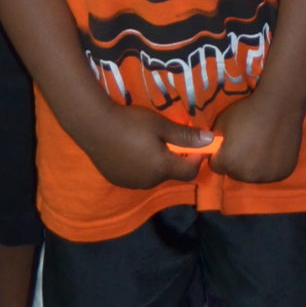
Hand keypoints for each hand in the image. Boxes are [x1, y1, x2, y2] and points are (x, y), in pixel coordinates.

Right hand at [80, 103, 214, 190]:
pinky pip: (137, 175)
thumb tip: (210, 140)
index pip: (190, 173)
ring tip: (146, 140)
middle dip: (174, 157)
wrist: (95, 126)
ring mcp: (131, 183)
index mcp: (162, 168)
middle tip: (167, 136)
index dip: (196, 159)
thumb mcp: (161, 125)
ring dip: (156, 162)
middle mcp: (149, 182)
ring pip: (153, 175)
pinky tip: (130, 148)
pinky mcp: (118, 180)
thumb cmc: (131, 123)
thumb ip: (185, 135)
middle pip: (170, 173)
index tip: (194, 143)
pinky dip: (140, 165)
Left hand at [210, 88, 304, 184]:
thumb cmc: (248, 111)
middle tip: (247, 144)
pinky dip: (272, 164)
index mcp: (229, 162)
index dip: (221, 155)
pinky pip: (272, 172)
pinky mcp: (283, 173)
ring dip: (255, 165)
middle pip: (236, 174)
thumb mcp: (222, 121)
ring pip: (255, 175)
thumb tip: (213, 149)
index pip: (217, 167)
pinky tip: (275, 148)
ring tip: (262, 145)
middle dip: (238, 162)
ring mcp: (266, 176)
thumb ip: (215, 139)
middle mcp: (246, 175)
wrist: (279, 105)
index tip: (229, 144)